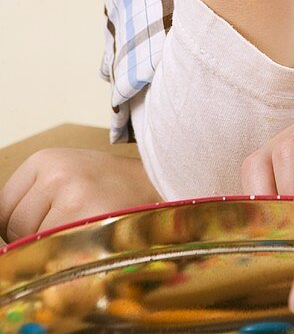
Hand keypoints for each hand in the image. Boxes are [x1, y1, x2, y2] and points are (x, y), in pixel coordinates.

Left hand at [0, 149, 158, 242]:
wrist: (157, 188)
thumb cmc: (110, 187)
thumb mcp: (67, 176)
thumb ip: (32, 197)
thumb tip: (3, 235)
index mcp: (46, 159)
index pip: (2, 207)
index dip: (18, 224)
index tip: (42, 224)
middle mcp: (57, 174)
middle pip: (14, 227)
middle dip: (35, 236)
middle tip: (70, 225)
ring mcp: (72, 197)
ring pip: (34, 243)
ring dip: (54, 246)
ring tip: (83, 230)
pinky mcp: (86, 222)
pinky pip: (57, 254)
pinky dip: (70, 255)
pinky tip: (91, 239)